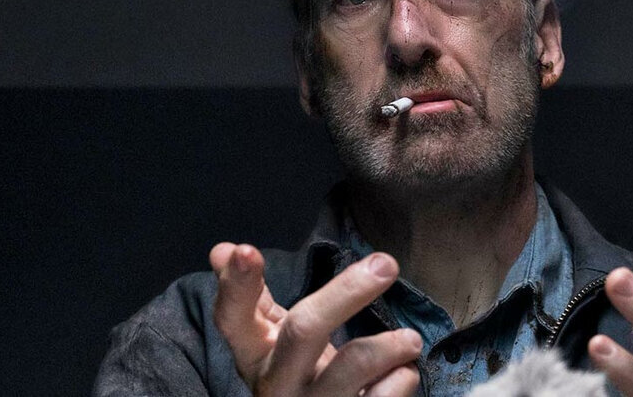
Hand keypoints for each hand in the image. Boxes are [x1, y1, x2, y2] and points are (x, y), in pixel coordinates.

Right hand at [210, 243, 421, 395]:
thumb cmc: (296, 373)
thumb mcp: (268, 339)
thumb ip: (250, 296)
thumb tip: (222, 249)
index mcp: (255, 356)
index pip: (233, 319)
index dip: (237, 287)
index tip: (246, 249)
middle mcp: (277, 384)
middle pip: (304, 330)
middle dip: (347, 292)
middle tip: (386, 264)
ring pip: (352, 365)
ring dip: (390, 345)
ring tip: (411, 339)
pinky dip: (401, 378)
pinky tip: (403, 373)